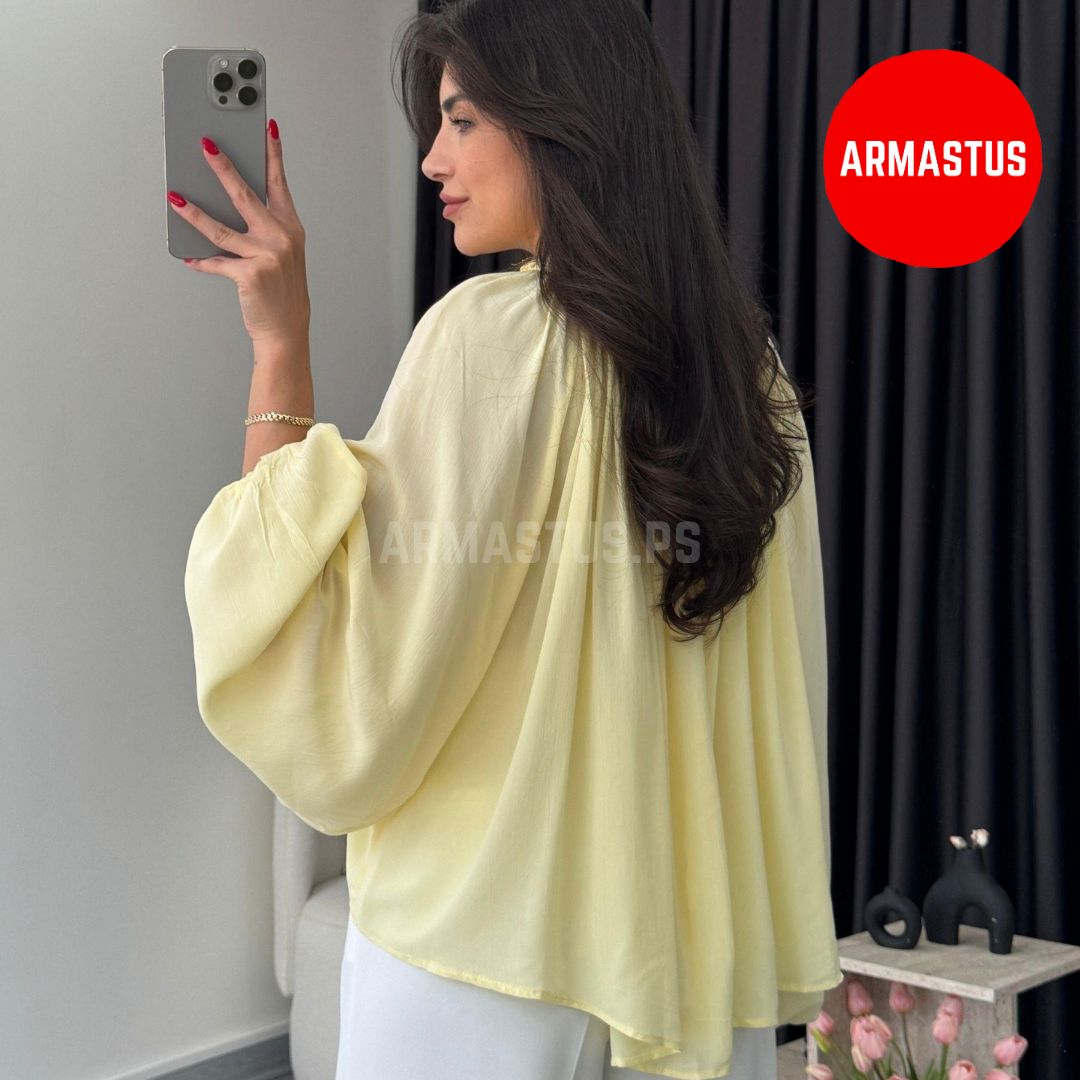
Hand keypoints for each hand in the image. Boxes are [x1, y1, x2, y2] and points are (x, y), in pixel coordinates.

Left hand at [167, 121, 309, 347]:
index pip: (279, 182)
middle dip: (223, 167)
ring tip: (175, 196)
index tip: (266, 127)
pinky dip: (201, 260)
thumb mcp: (281, 254)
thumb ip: (260, 228)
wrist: (286, 329)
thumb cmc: (281, 290)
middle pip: (246, 195)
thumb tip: (223, 206)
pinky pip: (216, 261)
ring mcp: (266, 256)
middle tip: (205, 145)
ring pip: (221, 227)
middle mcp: (281, 238)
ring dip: (194, 211)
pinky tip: (189, 254)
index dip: (273, 153)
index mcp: (290, 227)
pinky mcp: (249, 275)